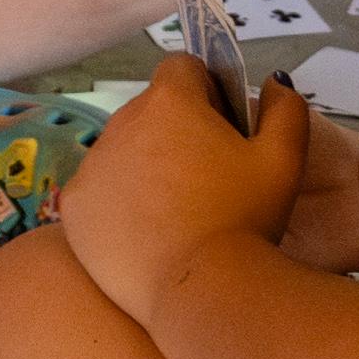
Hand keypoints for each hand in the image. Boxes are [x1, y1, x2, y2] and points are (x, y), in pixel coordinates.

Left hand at [51, 54, 302, 322]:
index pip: (182, 67)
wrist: (198, 290)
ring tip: (176, 213)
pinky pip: (98, 191)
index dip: (206, 90)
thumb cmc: (245, 220)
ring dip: (144, 167)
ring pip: (121, 151)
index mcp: (171, 102)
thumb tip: (276, 82)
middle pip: (149, 111)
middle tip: (205, 178)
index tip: (221, 127)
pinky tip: (147, 233)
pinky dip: (117, 204)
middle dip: (174, 131)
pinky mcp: (73, 207)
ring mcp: (92, 166)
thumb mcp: (284, 160)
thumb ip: (285, 109)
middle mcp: (121, 123)